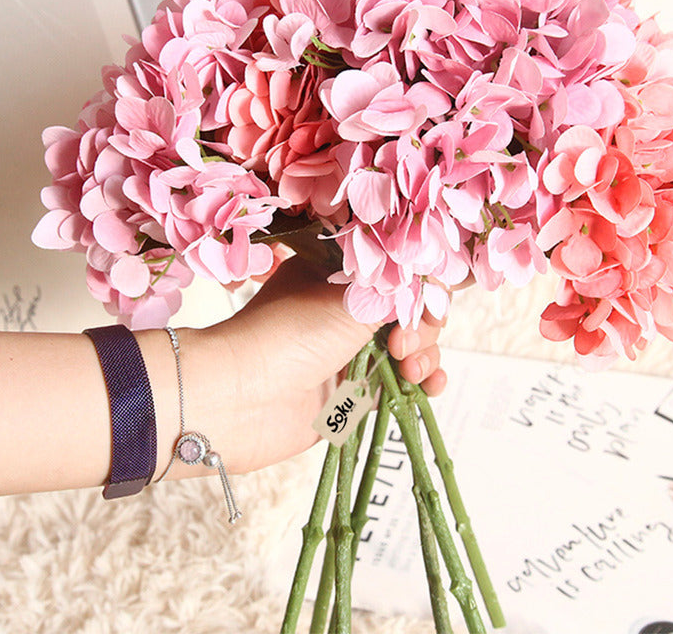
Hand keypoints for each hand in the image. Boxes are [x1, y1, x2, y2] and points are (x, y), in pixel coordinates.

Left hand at [198, 256, 446, 473]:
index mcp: (339, 274)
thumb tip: (432, 284)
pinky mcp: (355, 391)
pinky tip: (429, 387)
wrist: (240, 400)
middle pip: (410, 309)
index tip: (418, 305)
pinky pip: (401, 382)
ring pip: (412, 346)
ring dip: (426, 356)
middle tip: (401, 345)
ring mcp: (351, 351)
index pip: (398, 271)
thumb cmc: (287, 336)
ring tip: (411, 370)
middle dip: (421, 327)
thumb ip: (398, 291)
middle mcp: (347, 309)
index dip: (418, 286)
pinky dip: (422, 383)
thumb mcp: (350, 300)